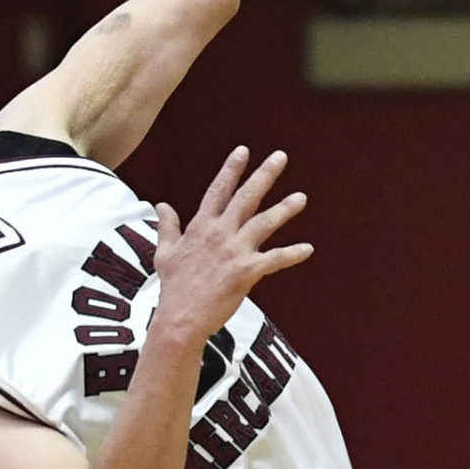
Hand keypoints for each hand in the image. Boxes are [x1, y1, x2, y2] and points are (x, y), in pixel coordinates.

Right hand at [151, 146, 312, 347]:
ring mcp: (234, 251)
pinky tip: (308, 249)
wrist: (180, 318)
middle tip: (280, 156)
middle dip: (264, 175)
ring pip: (264, 223)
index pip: (219, 190)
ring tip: (302, 197)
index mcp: (201, 226)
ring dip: (284, 209)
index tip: (243, 150)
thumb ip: (167, 226)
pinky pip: (275, 259)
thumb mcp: (164, 252)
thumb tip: (161, 205)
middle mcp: (219, 233)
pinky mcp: (246, 271)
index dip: (232, 169)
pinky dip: (292, 254)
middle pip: (246, 197)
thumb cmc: (174, 287)